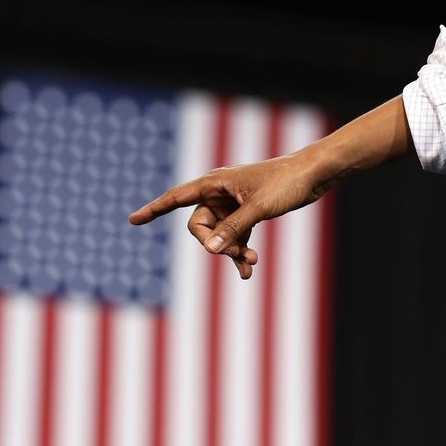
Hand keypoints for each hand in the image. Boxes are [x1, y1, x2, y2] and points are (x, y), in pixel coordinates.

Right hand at [129, 152, 324, 278]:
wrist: (313, 175)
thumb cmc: (285, 182)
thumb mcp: (258, 208)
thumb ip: (233, 229)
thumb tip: (210, 250)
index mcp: (214, 182)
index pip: (176, 198)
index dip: (154, 209)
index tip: (132, 220)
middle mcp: (219, 192)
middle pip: (200, 226)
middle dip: (215, 244)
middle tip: (238, 254)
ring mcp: (233, 204)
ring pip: (219, 234)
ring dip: (231, 250)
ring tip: (250, 264)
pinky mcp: (247, 212)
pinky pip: (235, 235)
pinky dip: (240, 251)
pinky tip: (247, 270)